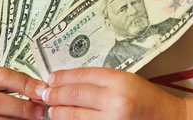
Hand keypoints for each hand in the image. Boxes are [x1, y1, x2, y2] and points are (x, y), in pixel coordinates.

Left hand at [42, 68, 184, 119]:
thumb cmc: (148, 99)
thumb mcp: (127, 80)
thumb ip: (101, 81)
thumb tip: (69, 82)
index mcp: (120, 81)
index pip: (82, 76)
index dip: (62, 77)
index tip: (51, 79)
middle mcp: (115, 101)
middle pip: (75, 96)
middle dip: (55, 95)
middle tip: (44, 94)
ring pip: (75, 116)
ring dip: (59, 113)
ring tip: (51, 110)